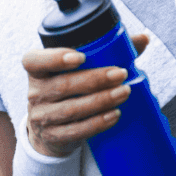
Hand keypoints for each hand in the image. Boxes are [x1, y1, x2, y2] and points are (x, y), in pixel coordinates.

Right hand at [23, 33, 149, 157]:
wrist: (49, 129)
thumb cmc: (68, 91)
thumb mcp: (76, 71)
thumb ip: (106, 51)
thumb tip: (142, 39)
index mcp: (36, 71)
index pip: (33, 60)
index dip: (54, 57)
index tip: (81, 57)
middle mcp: (34, 93)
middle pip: (63, 85)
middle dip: (95, 79)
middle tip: (120, 74)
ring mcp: (41, 116)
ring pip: (72, 109)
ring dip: (101, 100)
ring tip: (124, 92)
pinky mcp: (53, 136)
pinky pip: (76, 130)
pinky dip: (97, 123)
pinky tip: (114, 114)